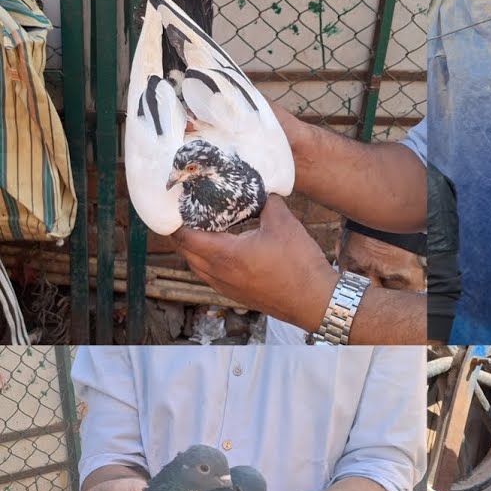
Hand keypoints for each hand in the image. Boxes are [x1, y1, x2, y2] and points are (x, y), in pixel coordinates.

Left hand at [169, 195, 337, 331]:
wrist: (315, 301)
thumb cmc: (299, 264)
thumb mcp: (284, 223)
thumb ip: (267, 202)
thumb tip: (261, 189)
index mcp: (224, 255)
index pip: (183, 237)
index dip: (174, 220)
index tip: (175, 204)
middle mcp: (219, 274)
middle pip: (185, 252)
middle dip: (181, 232)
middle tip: (187, 213)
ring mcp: (227, 288)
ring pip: (197, 266)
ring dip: (194, 249)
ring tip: (203, 230)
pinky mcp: (237, 296)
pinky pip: (210, 277)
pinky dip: (207, 262)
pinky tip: (224, 252)